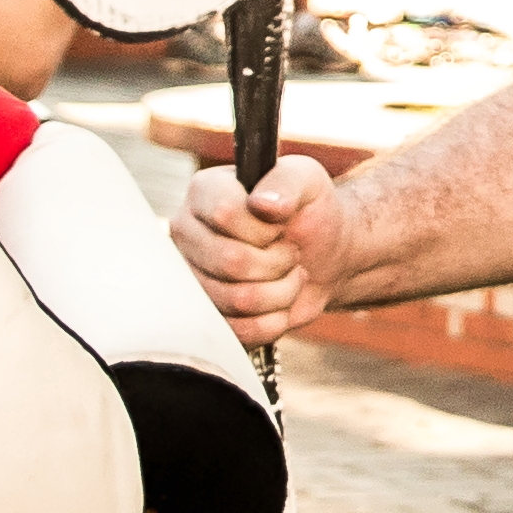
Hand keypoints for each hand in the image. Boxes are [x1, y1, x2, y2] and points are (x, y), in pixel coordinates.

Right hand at [173, 154, 342, 347]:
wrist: (324, 255)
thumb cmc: (311, 211)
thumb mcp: (307, 181)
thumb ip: (286, 183)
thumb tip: (263, 204)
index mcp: (204, 191)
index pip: (224, 214)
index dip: (264, 227)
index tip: (281, 222)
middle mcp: (188, 233)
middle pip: (230, 261)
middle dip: (277, 262)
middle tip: (290, 251)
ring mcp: (194, 276)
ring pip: (237, 299)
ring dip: (281, 292)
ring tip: (288, 274)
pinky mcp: (209, 314)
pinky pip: (239, 331)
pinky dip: (274, 320)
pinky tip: (281, 301)